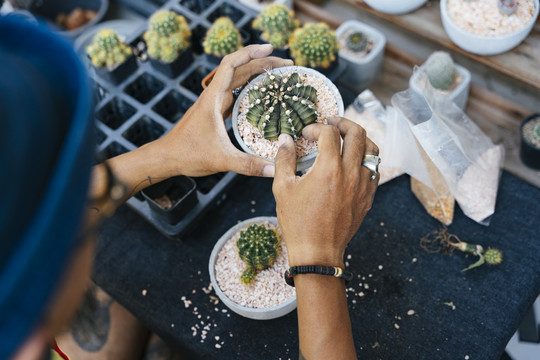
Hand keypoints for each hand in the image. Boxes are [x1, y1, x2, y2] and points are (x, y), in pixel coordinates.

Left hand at [156, 44, 292, 177]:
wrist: (167, 157)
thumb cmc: (187, 154)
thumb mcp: (221, 159)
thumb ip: (248, 164)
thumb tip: (274, 170)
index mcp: (213, 98)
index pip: (231, 63)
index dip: (250, 52)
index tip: (269, 48)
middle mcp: (213, 96)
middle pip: (240, 69)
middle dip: (263, 63)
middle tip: (287, 65)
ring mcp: (214, 103)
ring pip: (239, 81)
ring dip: (258, 74)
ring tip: (280, 76)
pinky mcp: (215, 112)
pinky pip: (236, 94)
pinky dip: (251, 90)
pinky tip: (264, 96)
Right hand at [272, 117, 378, 266]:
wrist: (318, 251)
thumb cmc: (298, 222)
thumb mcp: (282, 189)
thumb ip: (284, 159)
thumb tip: (285, 139)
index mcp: (329, 169)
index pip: (329, 133)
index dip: (316, 127)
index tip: (306, 134)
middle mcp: (350, 173)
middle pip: (357, 133)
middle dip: (342, 122)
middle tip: (330, 123)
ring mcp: (363, 185)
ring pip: (372, 149)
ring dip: (358, 138)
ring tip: (345, 138)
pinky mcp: (368, 196)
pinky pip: (374, 169)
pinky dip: (365, 158)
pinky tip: (352, 161)